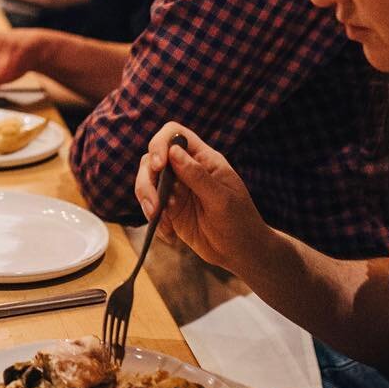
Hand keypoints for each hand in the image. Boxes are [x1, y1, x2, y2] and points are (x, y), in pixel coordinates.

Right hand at [132, 123, 266, 271]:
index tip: (158, 165)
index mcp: (203, 159)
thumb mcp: (222, 199)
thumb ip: (198, 176)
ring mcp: (176, 188)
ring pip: (147, 180)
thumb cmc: (241, 221)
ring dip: (146, 198)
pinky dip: (153, 217)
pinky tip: (168, 233)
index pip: (174, 135)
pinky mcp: (169, 208)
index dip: (161, 144)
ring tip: (158, 218)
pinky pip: (150, 205)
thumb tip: (173, 151)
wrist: (242, 252)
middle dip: (147, 179)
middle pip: (152, 158)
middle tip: (155, 205)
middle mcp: (186, 169)